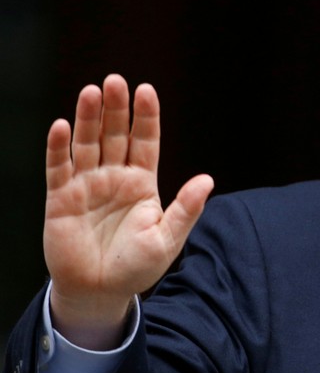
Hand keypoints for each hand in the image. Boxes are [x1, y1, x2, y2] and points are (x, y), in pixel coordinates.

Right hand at [43, 74, 213, 348]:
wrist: (100, 292)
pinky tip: (62, 126)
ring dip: (87, 118)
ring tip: (91, 92)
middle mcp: (115, 177)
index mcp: (143, 182)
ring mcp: (87, 185)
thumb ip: (186, 208)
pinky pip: (59, 167)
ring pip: (87, 144)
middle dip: (115, 108)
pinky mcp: (61, 198)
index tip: (146, 89)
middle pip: (115, 134)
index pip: (146, 140)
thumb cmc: (137, 266)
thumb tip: (208, 180)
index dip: (146, 116)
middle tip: (115, 81)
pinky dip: (59, 147)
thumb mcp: (168, 238)